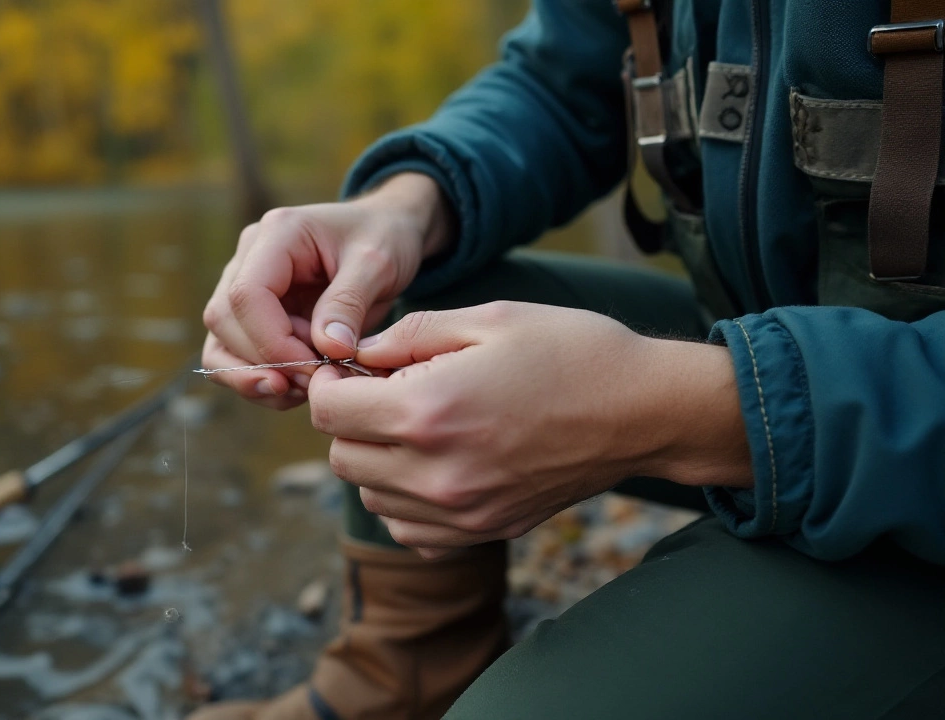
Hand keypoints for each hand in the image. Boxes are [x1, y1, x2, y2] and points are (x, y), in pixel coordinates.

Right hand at [201, 173, 452, 409]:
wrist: (386, 232)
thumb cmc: (383, 238)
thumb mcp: (378, 264)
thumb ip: (349, 303)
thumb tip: (327, 349)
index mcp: (277, 234)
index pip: (247, 294)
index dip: (273, 341)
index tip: (315, 367)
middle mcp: (249, 257)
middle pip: (224, 321)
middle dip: (265, 362)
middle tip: (316, 381)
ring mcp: (244, 285)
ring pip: (220, 344)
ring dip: (254, 378)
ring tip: (303, 391)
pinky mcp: (253, 315)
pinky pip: (237, 356)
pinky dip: (262, 380)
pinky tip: (299, 387)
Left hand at [308, 302, 751, 558]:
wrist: (643, 410)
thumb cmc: (570, 351)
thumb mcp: (487, 317)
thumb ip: (409, 335)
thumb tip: (356, 352)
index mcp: (429, 411)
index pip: (329, 411)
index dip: (328, 383)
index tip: (350, 369)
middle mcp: (436, 472)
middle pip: (341, 458)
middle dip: (350, 421)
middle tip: (384, 392)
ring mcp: (460, 511)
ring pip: (370, 498)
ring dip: (375, 462)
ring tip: (415, 427)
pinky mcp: (483, 531)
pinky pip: (410, 530)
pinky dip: (406, 502)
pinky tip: (436, 465)